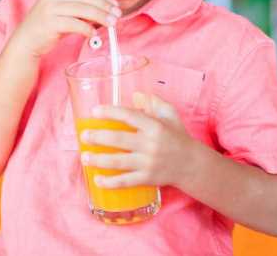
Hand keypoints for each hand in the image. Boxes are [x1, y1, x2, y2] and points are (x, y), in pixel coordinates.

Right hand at [9, 0, 120, 58]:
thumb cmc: (49, 25)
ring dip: (101, 17)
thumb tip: (108, 8)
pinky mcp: (50, 22)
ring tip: (111, 24)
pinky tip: (93, 34)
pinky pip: (75, 24)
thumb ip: (82, 6)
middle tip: (117, 15)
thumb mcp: (65, 10)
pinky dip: (87, 29)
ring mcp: (51, 7)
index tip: (115, 4)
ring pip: (84, 9)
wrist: (27, 40)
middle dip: (106, 6)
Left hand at [79, 92, 198, 188]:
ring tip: (84, 157)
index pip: (129, 116)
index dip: (110, 112)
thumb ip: (154, 102)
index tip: (94, 111)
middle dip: (98, 137)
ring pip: (119, 161)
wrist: (193, 165)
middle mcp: (151, 144)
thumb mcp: (170, 115)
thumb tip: (135, 94)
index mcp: (155, 126)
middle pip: (119, 139)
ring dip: (99, 160)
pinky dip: (110, 182)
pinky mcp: (148, 179)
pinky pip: (126, 181)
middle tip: (84, 136)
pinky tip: (97, 180)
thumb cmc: (178, 137)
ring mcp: (149, 163)